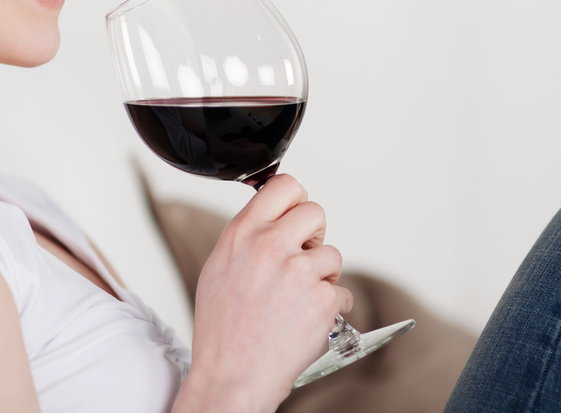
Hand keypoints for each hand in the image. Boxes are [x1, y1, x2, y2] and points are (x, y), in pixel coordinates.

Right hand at [173, 174, 351, 412]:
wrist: (232, 374)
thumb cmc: (222, 329)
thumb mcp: (218, 267)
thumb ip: (246, 237)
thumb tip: (271, 219)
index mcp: (242, 233)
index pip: (284, 185)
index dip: (295, 199)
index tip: (294, 213)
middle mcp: (271, 245)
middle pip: (315, 211)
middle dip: (314, 235)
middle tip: (302, 257)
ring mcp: (299, 272)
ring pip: (332, 254)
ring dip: (322, 275)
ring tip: (298, 298)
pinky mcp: (323, 300)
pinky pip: (342, 291)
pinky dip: (331, 307)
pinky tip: (307, 320)